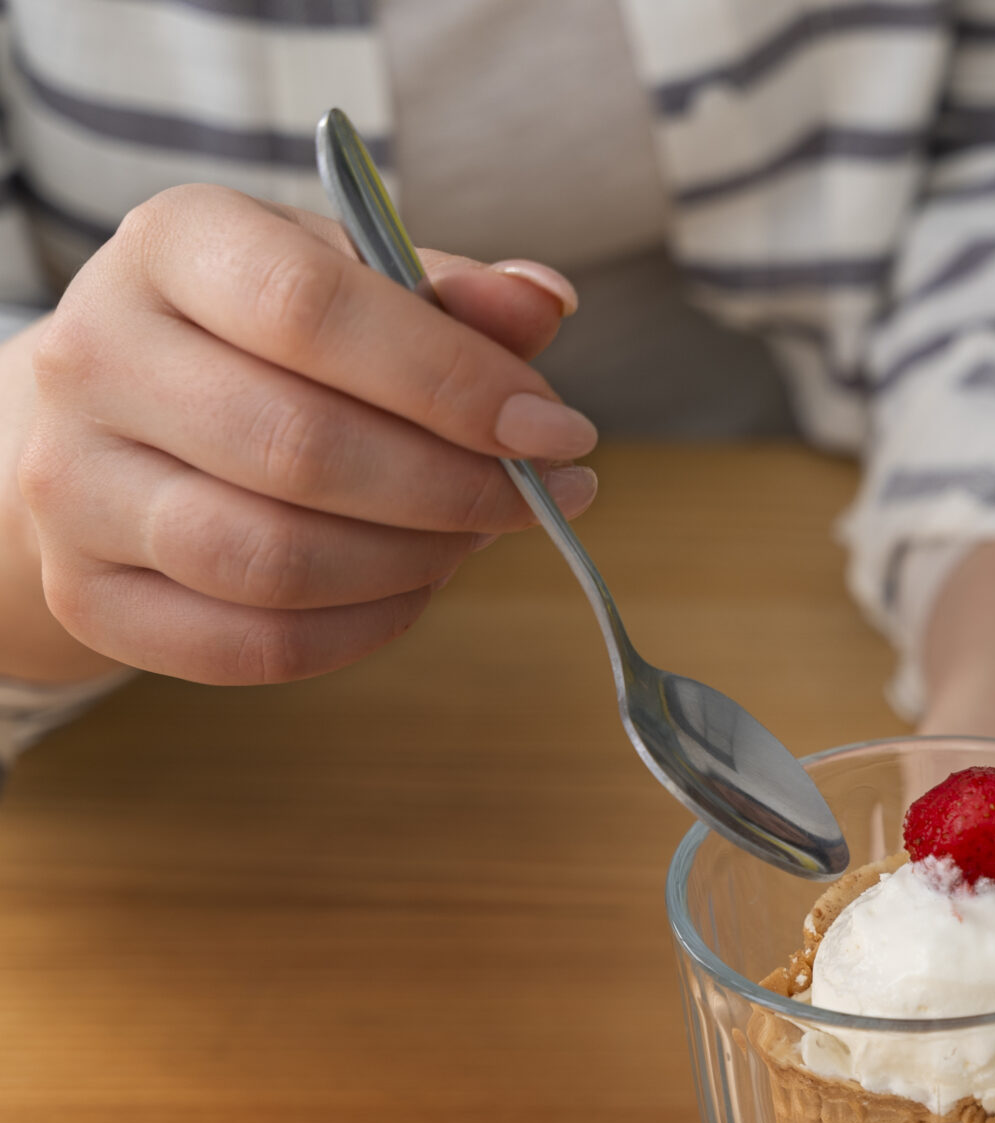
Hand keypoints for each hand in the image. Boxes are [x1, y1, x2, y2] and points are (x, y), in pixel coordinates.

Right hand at [1, 184, 594, 685]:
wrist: (112, 422)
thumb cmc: (262, 341)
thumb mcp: (354, 281)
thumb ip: (451, 296)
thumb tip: (543, 302)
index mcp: (173, 242)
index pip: (310, 309)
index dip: (454, 381)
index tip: (558, 430)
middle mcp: (95, 355)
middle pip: (298, 448)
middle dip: (456, 488)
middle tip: (540, 497)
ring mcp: (72, 484)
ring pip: (272, 560)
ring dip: (414, 562)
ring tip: (474, 537)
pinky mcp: (89, 596)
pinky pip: (252, 645)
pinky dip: (362, 630)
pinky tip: (413, 588)